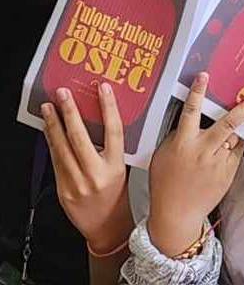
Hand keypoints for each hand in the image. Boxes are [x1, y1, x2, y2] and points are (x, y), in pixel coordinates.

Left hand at [41, 82, 133, 254]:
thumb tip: (100, 118)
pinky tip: (48, 132)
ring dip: (53, 126)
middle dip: (70, 112)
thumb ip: (112, 147)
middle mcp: (95, 174)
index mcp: (115, 166)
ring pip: (61, 149)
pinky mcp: (62, 190)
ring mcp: (75, 183)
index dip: (108, 107)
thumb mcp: (122, 168)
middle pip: (80, 137)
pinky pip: (55, 162)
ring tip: (48, 108)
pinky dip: (51, 144)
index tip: (102, 89)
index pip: (113, 131)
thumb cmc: (117, 196)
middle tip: (63, 95)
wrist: (106, 227)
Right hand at [146, 75, 243, 257]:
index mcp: (183, 144)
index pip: (191, 112)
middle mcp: (203, 150)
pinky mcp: (229, 171)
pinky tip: (230, 145)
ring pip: (234, 136)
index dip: (197, 92)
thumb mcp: (164, 155)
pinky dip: (235, 144)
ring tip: (236, 126)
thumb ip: (179, 136)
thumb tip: (192, 117)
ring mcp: (218, 162)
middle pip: (228, 123)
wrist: (176, 215)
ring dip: (236, 129)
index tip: (204, 75)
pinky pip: (237, 149)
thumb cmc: (166, 183)